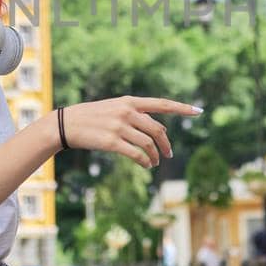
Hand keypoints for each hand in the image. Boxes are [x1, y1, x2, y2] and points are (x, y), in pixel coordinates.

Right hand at [56, 97, 200, 168]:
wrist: (67, 124)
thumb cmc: (92, 117)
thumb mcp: (115, 108)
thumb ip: (135, 115)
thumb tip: (158, 129)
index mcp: (129, 101)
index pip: (161, 104)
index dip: (182, 108)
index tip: (198, 111)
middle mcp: (127, 111)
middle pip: (158, 129)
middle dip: (166, 144)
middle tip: (169, 155)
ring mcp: (119, 126)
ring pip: (148, 143)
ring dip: (155, 156)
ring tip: (155, 163)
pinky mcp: (111, 141)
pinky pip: (136, 153)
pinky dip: (145, 161)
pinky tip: (146, 165)